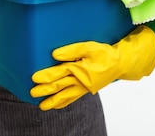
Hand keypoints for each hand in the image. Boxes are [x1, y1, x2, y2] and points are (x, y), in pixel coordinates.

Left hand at [30, 25, 154, 110]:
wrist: (120, 64)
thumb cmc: (105, 54)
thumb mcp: (88, 47)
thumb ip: (71, 50)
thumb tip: (55, 55)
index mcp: (79, 70)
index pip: (58, 73)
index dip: (46, 76)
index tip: (34, 79)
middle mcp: (80, 81)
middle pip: (59, 86)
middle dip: (45, 91)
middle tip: (33, 93)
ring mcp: (84, 87)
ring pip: (66, 96)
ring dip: (53, 101)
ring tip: (42, 106)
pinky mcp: (87, 89)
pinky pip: (73, 98)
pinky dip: (64, 102)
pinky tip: (58, 104)